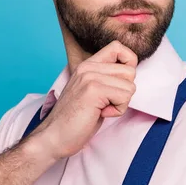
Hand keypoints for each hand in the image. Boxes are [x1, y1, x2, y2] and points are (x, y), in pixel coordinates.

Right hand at [30, 40, 137, 160]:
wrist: (54, 137)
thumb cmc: (77, 119)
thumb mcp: (93, 91)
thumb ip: (107, 78)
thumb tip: (131, 73)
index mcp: (88, 65)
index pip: (118, 47)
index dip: (128, 64)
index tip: (119, 83)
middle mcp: (88, 67)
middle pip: (130, 71)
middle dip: (125, 91)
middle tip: (106, 102)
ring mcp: (90, 77)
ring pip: (130, 86)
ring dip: (121, 103)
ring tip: (101, 109)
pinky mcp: (93, 90)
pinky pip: (124, 97)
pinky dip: (118, 110)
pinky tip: (100, 114)